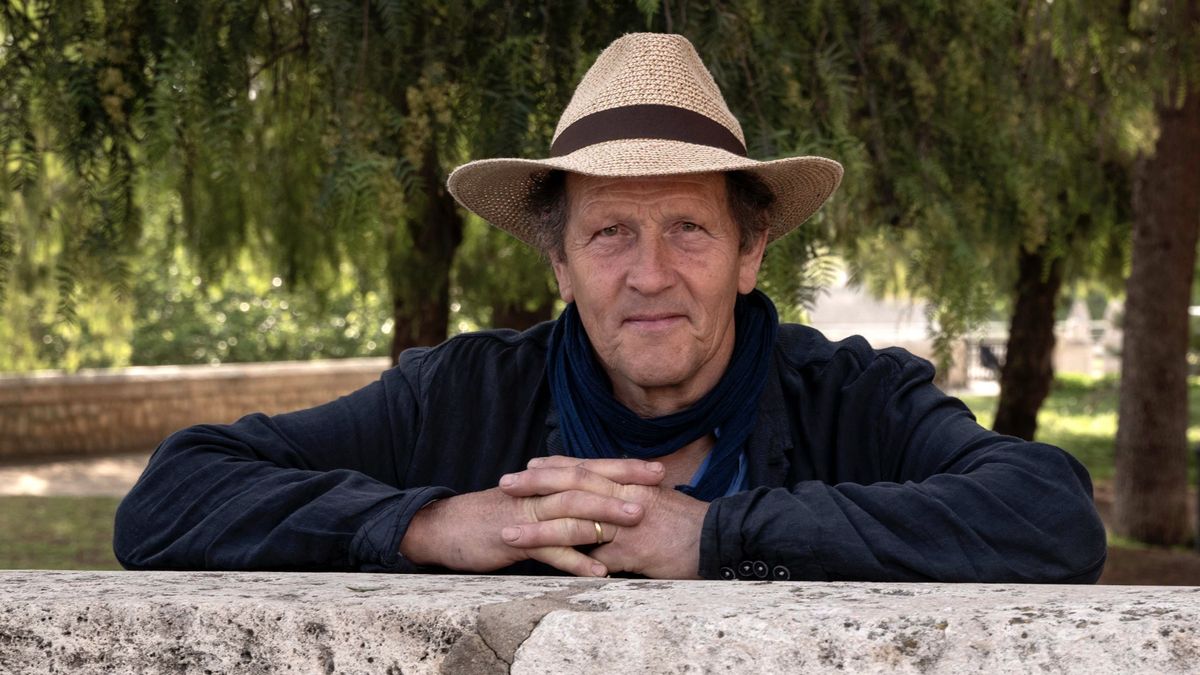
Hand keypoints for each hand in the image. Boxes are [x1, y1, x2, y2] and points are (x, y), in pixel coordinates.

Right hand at [398, 458, 664, 576]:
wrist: (444, 527)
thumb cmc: (490, 517)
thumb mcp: (528, 503)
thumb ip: (557, 499)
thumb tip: (590, 501)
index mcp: (545, 482)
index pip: (591, 468)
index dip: (624, 467)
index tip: (657, 469)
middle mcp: (540, 491)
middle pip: (587, 481)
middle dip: (624, 482)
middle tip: (657, 484)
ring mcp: (528, 513)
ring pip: (571, 509)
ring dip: (605, 515)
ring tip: (637, 519)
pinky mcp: (515, 538)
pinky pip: (550, 549)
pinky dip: (576, 561)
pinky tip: (599, 572)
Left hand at [498, 456, 709, 578]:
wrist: (720, 538)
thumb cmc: (689, 524)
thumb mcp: (658, 501)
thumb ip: (630, 499)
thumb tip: (610, 500)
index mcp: (629, 483)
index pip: (584, 468)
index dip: (554, 466)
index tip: (528, 466)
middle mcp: (624, 496)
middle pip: (572, 485)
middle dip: (535, 485)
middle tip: (505, 484)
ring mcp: (627, 523)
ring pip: (574, 522)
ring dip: (538, 528)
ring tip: (509, 533)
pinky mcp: (633, 551)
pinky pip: (596, 557)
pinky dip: (570, 562)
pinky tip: (544, 567)